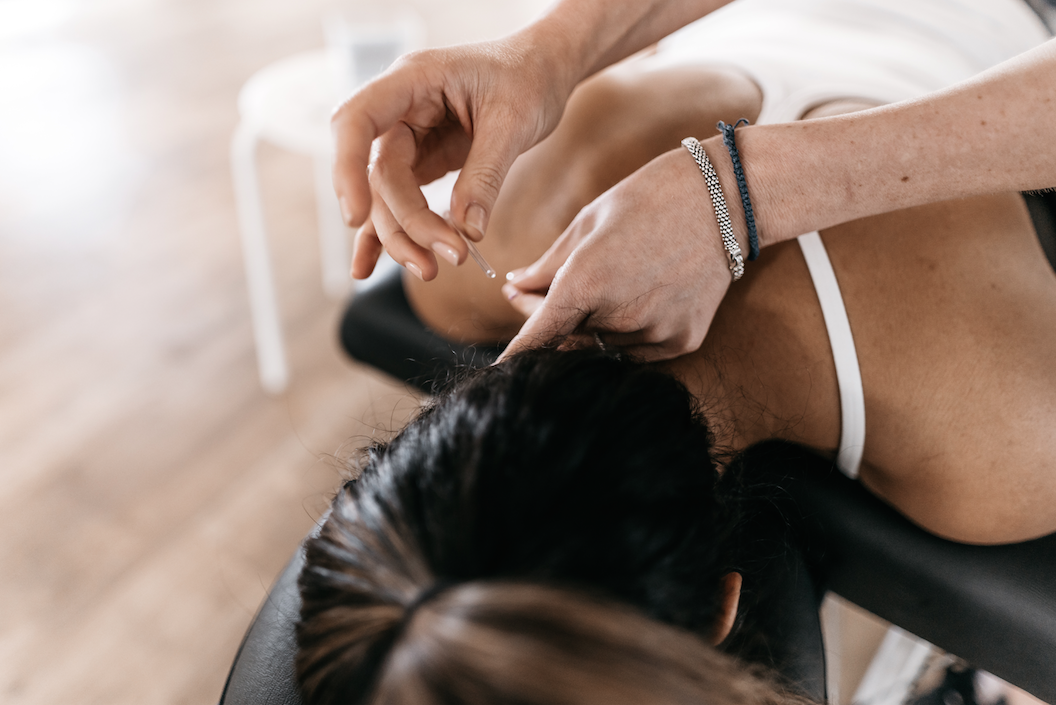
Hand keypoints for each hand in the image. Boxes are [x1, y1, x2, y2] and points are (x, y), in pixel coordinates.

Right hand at [332, 33, 575, 280]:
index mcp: (412, 82)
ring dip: (404, 237)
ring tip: (432, 271)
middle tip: (451, 258)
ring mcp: (408, 138)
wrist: (543, 70)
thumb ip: (486, 174)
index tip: (356, 217)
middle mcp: (400, 111)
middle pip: (379, 176)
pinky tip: (369, 267)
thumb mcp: (514, 123)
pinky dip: (390, 233)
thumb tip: (467, 232)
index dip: (347, 168)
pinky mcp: (422, 161)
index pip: (356, 121)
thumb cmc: (528, 78)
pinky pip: (398, 201)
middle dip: (408, 223)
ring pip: (387, 197)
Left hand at [500, 147, 736, 361]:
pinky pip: (638, 349)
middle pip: (566, 339)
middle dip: (545, 319)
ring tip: (600, 281)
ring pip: (602, 345)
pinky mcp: (682, 341)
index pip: (538, 336)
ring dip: (588, 325)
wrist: (727, 199)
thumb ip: (547, 263)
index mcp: (587, 281)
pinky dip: (626, 330)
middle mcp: (620, 315)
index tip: (498, 373)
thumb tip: (514, 286)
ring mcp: (655, 332)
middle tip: (529, 292)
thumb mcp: (588, 222)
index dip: (515, 356)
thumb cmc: (649, 199)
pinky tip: (634, 294)